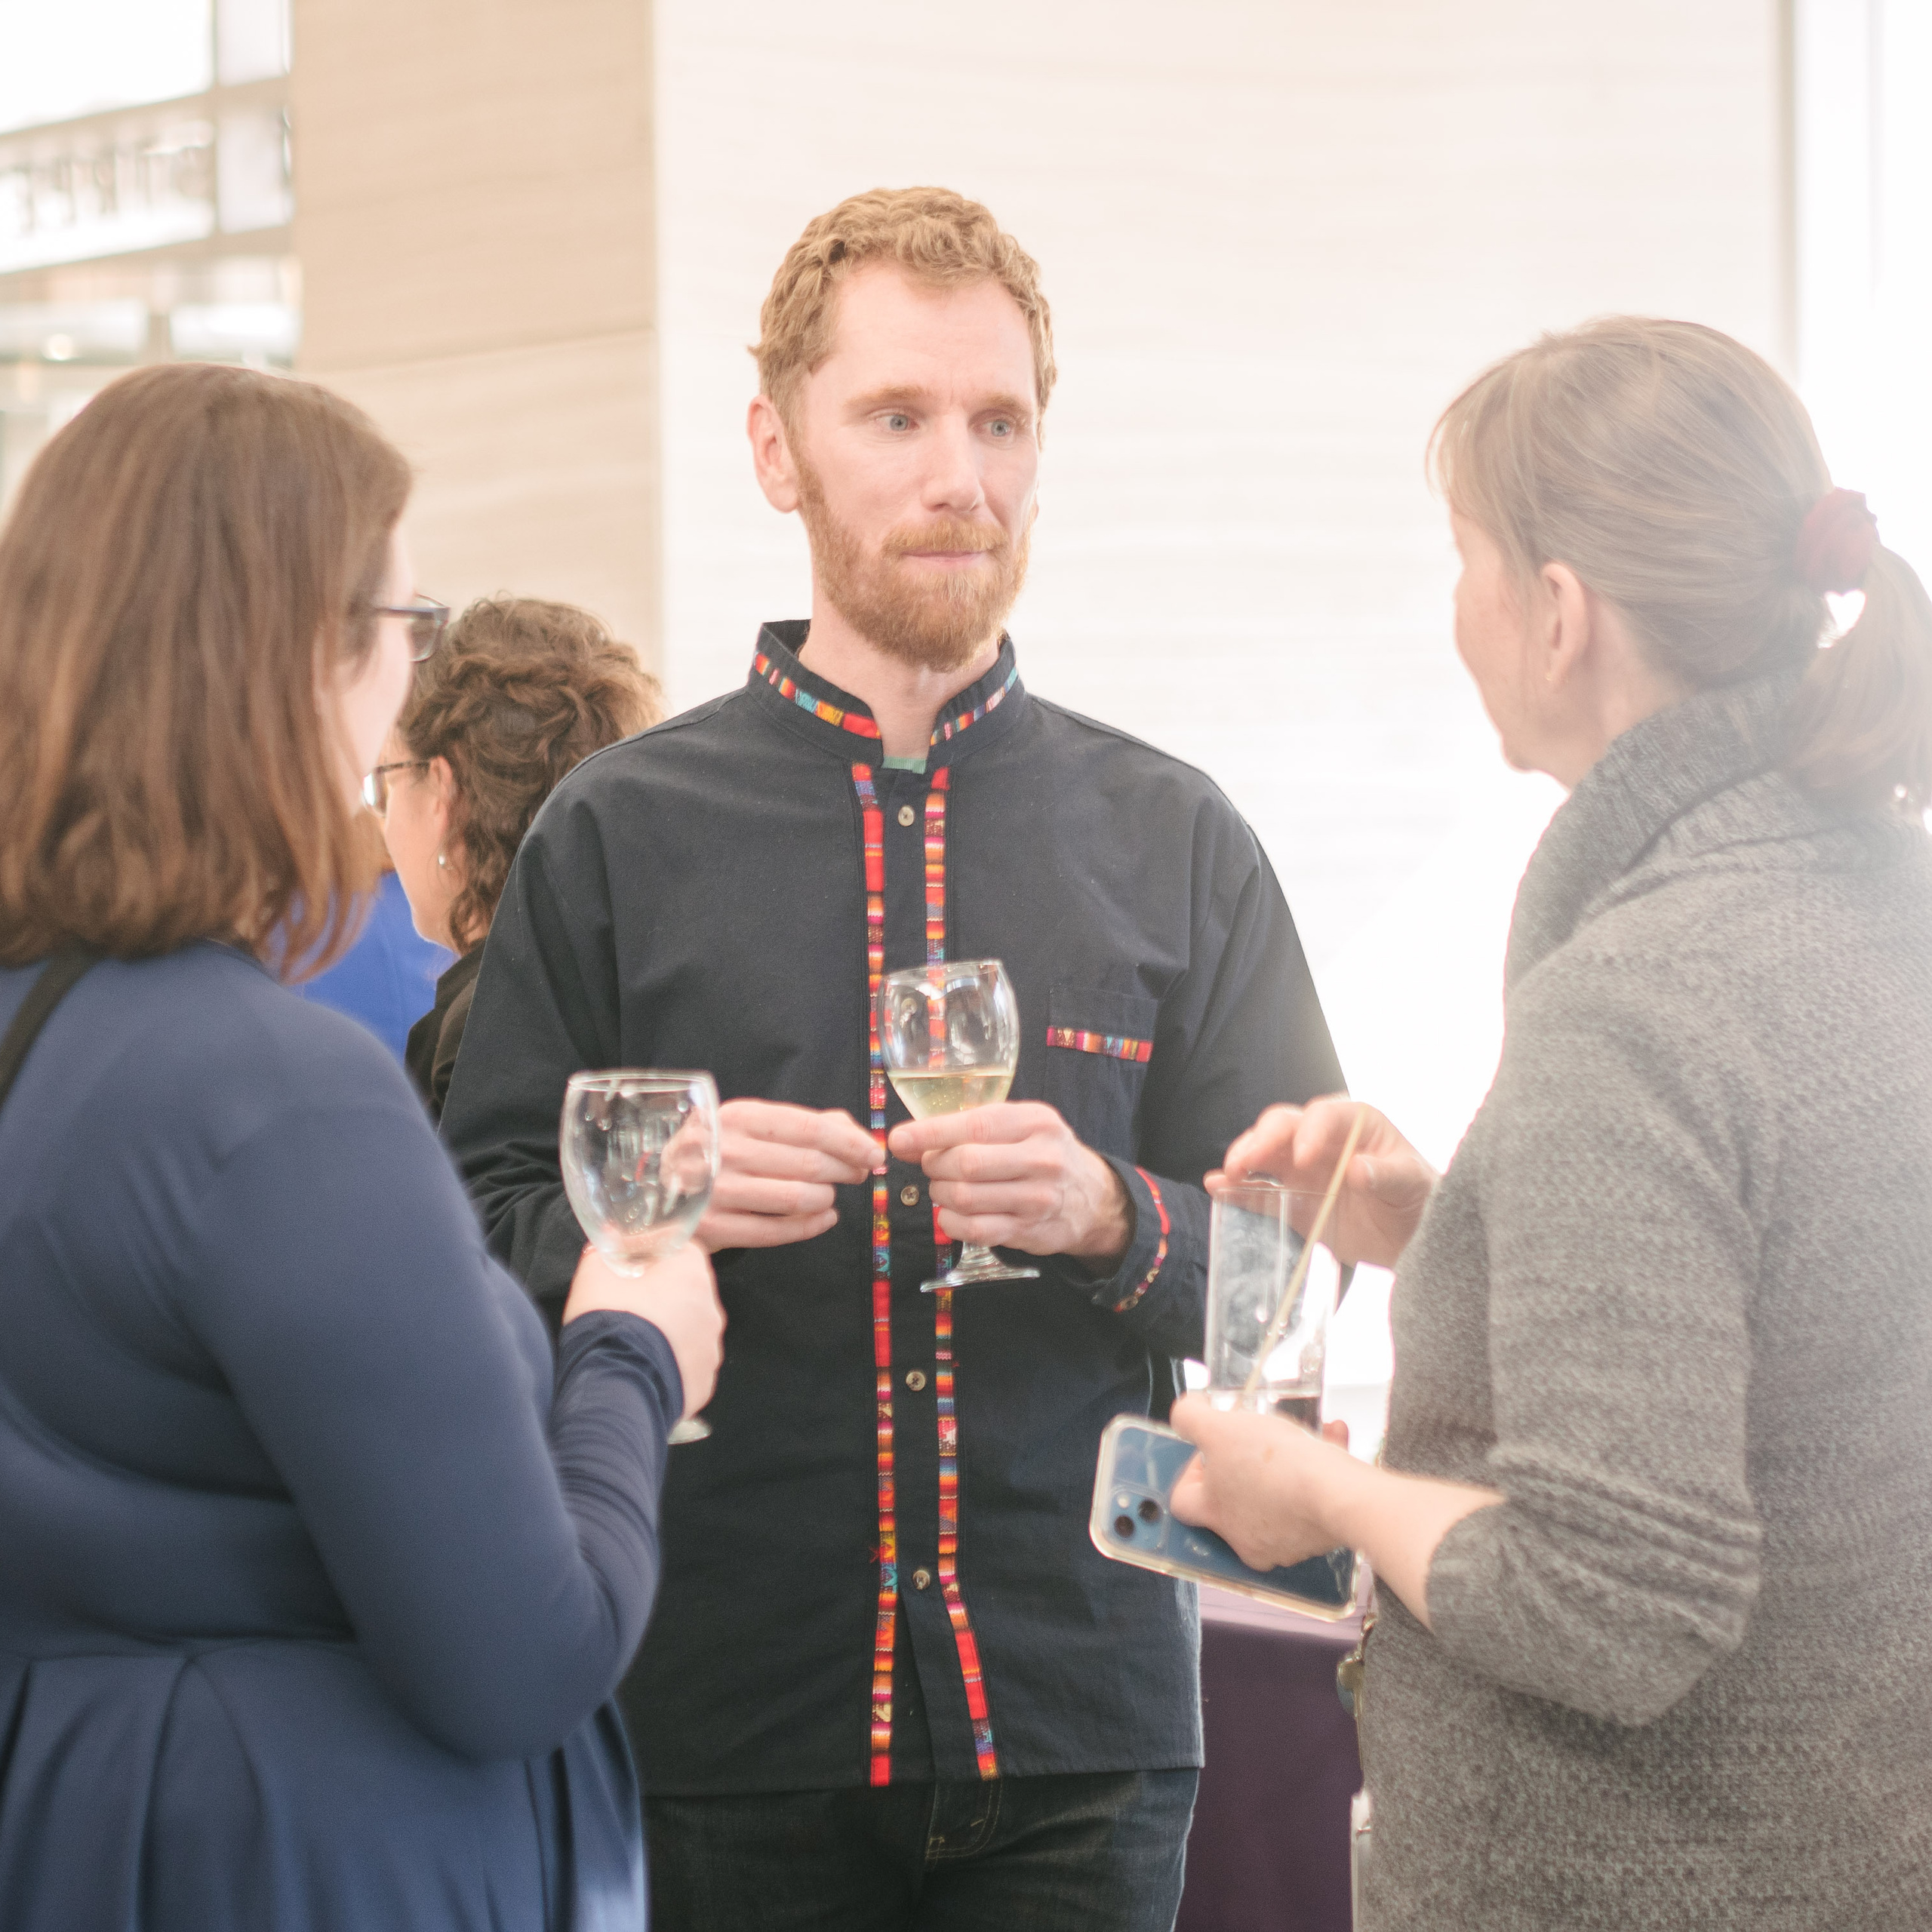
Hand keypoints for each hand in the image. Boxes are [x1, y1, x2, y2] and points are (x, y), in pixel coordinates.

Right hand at [562, 1241, 724, 1423]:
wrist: (615, 1389)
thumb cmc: (608, 1325)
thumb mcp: (594, 1276)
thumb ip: (603, 1254)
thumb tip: (606, 1242)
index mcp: (690, 1274)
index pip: (680, 1249)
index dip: (653, 1252)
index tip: (631, 1261)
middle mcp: (709, 1309)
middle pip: (687, 1290)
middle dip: (661, 1292)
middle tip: (629, 1301)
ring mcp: (710, 1348)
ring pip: (689, 1329)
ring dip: (668, 1329)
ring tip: (635, 1339)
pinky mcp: (703, 1381)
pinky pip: (687, 1364)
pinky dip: (670, 1362)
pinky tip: (644, 1366)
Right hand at [697, 1100, 877, 1251]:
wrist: (660, 1191)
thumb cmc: (721, 1155)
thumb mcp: (755, 1126)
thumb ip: (810, 1124)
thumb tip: (858, 1136)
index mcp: (737, 1116)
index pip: (809, 1127)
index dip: (850, 1142)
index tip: (874, 1153)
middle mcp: (724, 1150)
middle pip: (809, 1163)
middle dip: (846, 1170)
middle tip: (858, 1175)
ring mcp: (716, 1191)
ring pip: (799, 1198)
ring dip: (826, 1198)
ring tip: (828, 1195)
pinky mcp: (713, 1228)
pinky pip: (779, 1231)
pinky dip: (812, 1226)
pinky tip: (823, 1218)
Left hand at [887, 1102, 1131, 1267]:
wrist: (1092, 1197)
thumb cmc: (1043, 1153)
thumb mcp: (1021, 1125)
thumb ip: (972, 1126)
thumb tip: (908, 1139)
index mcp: (1035, 1122)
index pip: (974, 1126)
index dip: (929, 1133)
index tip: (899, 1139)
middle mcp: (1041, 1159)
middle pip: (965, 1164)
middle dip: (934, 1165)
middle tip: (931, 1165)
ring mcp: (1036, 1199)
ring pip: (965, 1198)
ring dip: (940, 1193)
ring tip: (944, 1187)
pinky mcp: (1028, 1231)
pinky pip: (973, 1229)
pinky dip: (950, 1221)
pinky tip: (953, 1212)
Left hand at [1167, 1393, 1354, 1570]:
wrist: (1339, 1494)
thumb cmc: (1275, 1465)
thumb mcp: (1219, 1428)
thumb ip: (1190, 1417)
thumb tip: (1185, 1412)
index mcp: (1217, 1516)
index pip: (1183, 1501)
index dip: (1191, 1469)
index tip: (1209, 1448)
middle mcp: (1247, 1538)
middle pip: (1233, 1497)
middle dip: (1244, 1462)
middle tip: (1256, 1439)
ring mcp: (1285, 1541)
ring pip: (1277, 1493)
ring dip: (1287, 1459)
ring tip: (1300, 1431)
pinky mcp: (1320, 1534)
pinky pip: (1314, 1495)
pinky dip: (1319, 1466)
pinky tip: (1331, 1434)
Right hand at [1213, 1095, 1436, 1268]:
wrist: (1413, 1237)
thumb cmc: (1419, 1198)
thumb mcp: (1414, 1183)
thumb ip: (1389, 1174)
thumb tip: (1358, 1170)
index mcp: (1355, 1124)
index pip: (1324, 1116)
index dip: (1309, 1131)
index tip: (1303, 1158)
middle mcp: (1322, 1140)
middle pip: (1283, 1127)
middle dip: (1261, 1140)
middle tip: (1246, 1163)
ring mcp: (1302, 1169)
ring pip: (1264, 1153)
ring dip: (1243, 1159)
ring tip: (1229, 1175)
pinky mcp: (1292, 1199)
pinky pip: (1260, 1191)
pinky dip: (1238, 1190)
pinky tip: (1217, 1189)